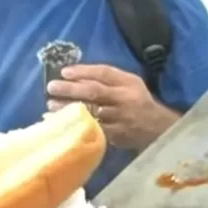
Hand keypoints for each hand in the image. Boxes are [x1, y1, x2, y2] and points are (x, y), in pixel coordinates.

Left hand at [46, 64, 177, 149]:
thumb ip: (108, 78)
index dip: (83, 71)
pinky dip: (75, 126)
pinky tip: (60, 123)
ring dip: (68, 109)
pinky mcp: (115, 136)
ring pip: (91, 112)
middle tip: (51, 87)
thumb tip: (76, 74)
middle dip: (71, 89)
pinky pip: (92, 130)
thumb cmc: (137, 101)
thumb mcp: (130, 83)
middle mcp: (124, 100)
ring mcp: (119, 119)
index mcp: (128, 83)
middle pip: (95, 92)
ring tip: (50, 105)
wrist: (157, 128)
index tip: (64, 71)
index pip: (104, 73)